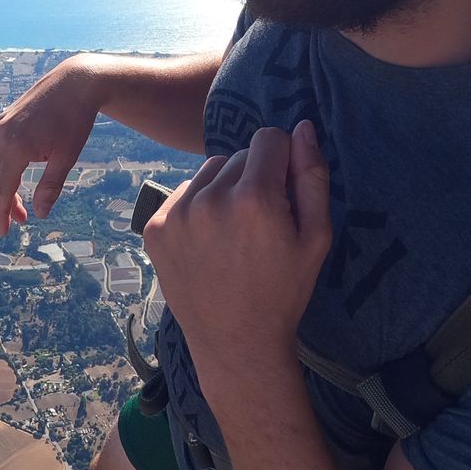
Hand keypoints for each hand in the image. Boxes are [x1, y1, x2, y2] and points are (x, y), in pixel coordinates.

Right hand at [0, 57, 105, 235]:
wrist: (76, 81)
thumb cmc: (75, 119)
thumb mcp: (67, 157)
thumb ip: (50, 186)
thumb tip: (40, 213)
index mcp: (16, 146)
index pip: (3, 189)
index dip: (2, 213)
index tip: (4, 232)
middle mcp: (2, 135)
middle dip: (5, 202)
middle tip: (21, 220)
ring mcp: (2, 124)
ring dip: (5, 184)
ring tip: (22, 201)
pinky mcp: (6, 118)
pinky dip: (6, 166)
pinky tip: (21, 173)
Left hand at [143, 122, 331, 388]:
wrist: (234, 342)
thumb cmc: (284, 291)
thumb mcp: (316, 238)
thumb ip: (312, 177)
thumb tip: (303, 127)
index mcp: (254, 199)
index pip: (269, 138)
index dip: (283, 160)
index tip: (284, 191)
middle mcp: (210, 199)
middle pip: (238, 155)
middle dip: (254, 178)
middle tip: (259, 222)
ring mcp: (176, 213)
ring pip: (209, 171)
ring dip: (224, 188)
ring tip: (234, 231)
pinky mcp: (154, 227)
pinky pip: (184, 193)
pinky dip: (198, 207)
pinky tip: (209, 241)